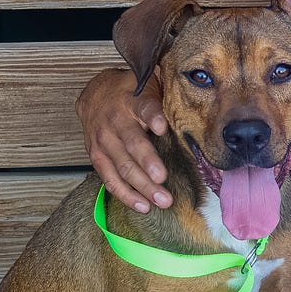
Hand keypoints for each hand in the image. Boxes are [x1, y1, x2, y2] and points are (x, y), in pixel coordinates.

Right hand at [75, 68, 173, 212]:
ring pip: (122, 167)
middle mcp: (116, 121)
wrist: (95, 93)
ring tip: (161, 200)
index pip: (145, 108)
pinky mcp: (96, 156)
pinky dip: (125, 194)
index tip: (162, 127)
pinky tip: (142, 206)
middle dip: (149, 165)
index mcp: (133, 101)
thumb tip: (195, 110)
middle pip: (133, 145)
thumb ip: (166, 99)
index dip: (153, 117)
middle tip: (163, 181)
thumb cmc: (131, 92)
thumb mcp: (149, 85)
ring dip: (141, 186)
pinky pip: (110, 179)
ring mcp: (104, 140)